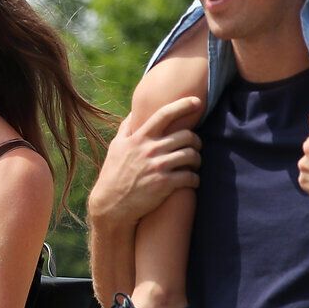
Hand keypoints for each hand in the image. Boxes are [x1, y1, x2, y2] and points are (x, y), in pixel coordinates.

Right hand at [86, 96, 202, 226]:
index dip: (183, 105)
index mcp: (139, 138)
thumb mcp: (116, 147)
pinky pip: (191, 177)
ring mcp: (158, 167)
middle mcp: (150, 150)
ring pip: (191, 155)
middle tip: (195, 147)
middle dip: (196, 141)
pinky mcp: (165, 184)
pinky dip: (195, 179)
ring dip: (197, 160)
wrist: (111, 206)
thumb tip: (134, 111)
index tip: (197, 101)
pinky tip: (192, 181)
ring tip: (194, 165)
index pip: (164, 114)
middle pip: (186, 136)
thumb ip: (127, 128)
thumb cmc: (113, 174)